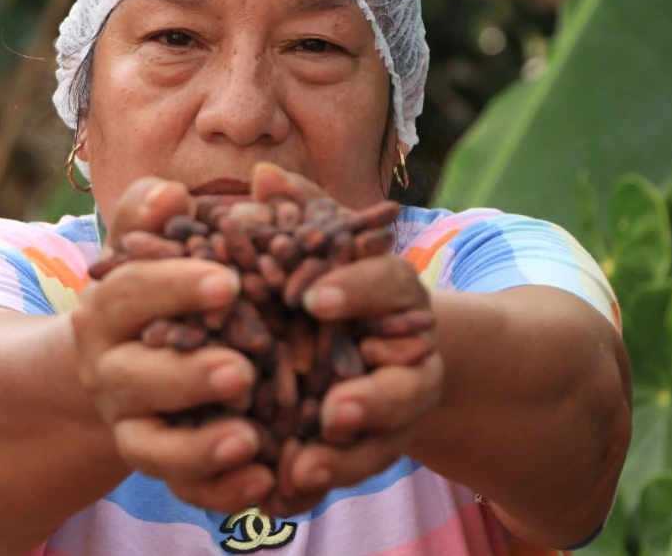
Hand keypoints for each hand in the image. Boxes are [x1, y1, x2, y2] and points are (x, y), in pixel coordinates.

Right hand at [71, 177, 276, 511]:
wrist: (122, 361)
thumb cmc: (155, 289)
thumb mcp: (146, 244)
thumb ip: (151, 212)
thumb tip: (171, 193)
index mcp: (108, 308)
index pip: (132, 291)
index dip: (174, 287)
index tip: (227, 282)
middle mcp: (111, 371)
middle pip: (137, 377)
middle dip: (187, 376)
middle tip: (241, 370)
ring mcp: (133, 424)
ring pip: (153, 447)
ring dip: (201, 447)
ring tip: (250, 438)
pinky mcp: (162, 466)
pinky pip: (186, 489)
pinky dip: (222, 491)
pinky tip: (266, 482)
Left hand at [251, 163, 444, 516]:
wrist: (379, 342)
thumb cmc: (338, 279)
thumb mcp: (323, 241)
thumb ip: (299, 210)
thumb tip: (262, 176)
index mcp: (397, 294)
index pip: (388, 285)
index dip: (356, 291)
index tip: (312, 298)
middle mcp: (409, 353)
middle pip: (404, 380)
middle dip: (372, 398)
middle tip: (333, 410)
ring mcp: (396, 405)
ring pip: (384, 438)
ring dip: (346, 458)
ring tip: (304, 471)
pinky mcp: (373, 445)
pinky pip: (353, 470)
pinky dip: (320, 486)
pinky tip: (282, 496)